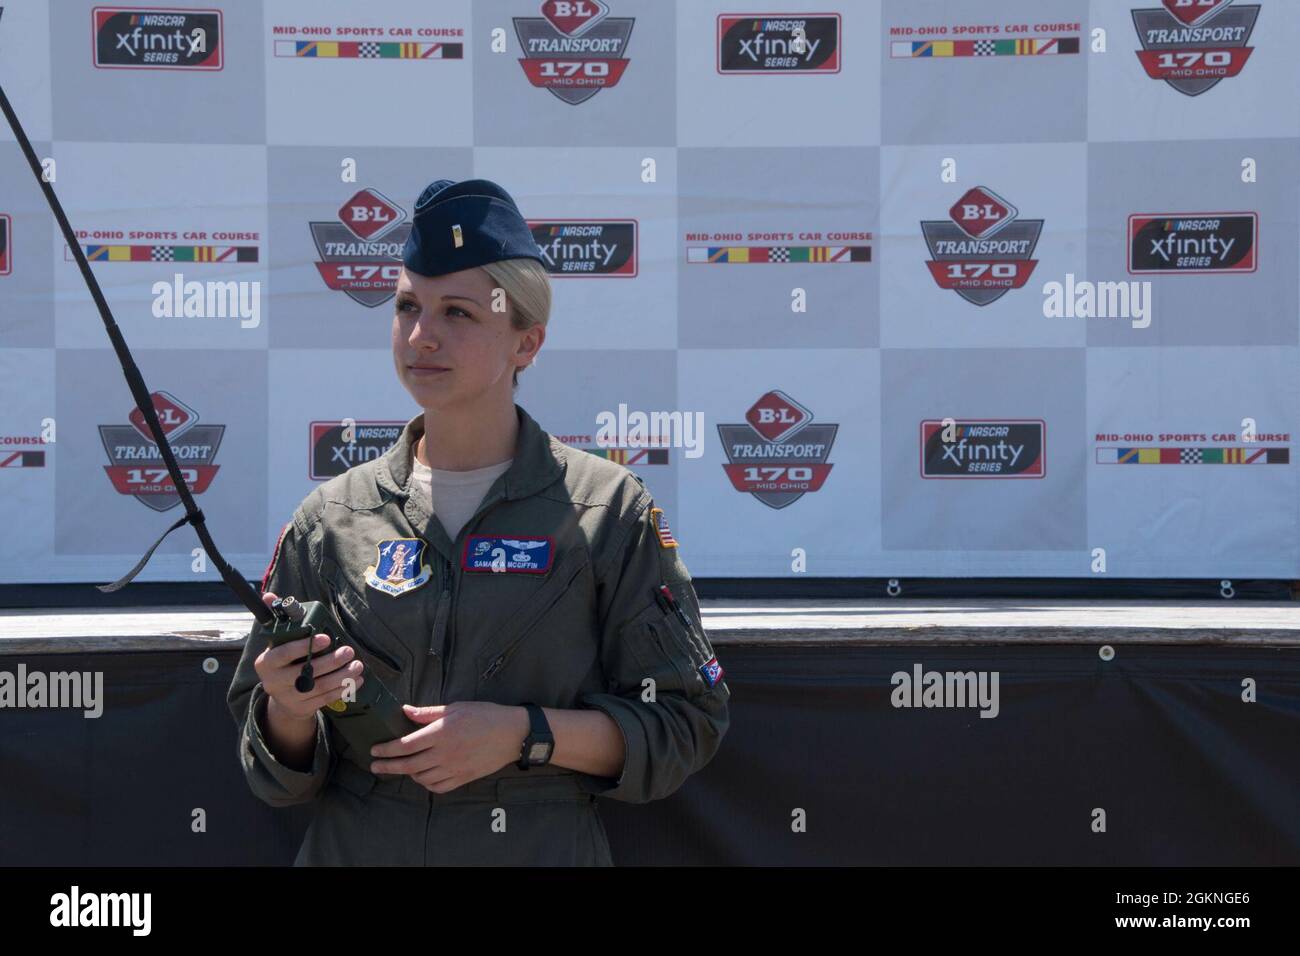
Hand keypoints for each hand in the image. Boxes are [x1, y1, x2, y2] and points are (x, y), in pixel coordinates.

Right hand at [253, 591, 365, 721]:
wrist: (282, 698)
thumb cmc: (284, 661)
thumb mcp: (277, 643)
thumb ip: (278, 620)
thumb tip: (268, 595)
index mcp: (266, 663)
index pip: (283, 654)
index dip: (304, 646)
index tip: (326, 637)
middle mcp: (274, 682)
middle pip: (304, 673)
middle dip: (330, 662)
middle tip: (349, 651)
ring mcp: (288, 698)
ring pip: (318, 688)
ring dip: (341, 676)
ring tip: (358, 665)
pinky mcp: (302, 709)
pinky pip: (325, 699)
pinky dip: (343, 689)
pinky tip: (356, 680)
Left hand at [368, 701, 528, 793]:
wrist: (513, 733)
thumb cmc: (485, 715)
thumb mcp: (456, 707)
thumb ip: (428, 713)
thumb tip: (405, 711)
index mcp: (441, 733)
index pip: (406, 745)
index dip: (386, 749)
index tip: (374, 750)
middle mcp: (445, 753)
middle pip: (408, 765)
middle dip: (388, 766)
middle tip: (374, 766)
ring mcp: (454, 768)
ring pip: (422, 778)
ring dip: (407, 775)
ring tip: (400, 768)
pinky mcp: (463, 777)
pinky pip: (438, 787)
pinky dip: (426, 784)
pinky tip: (422, 777)